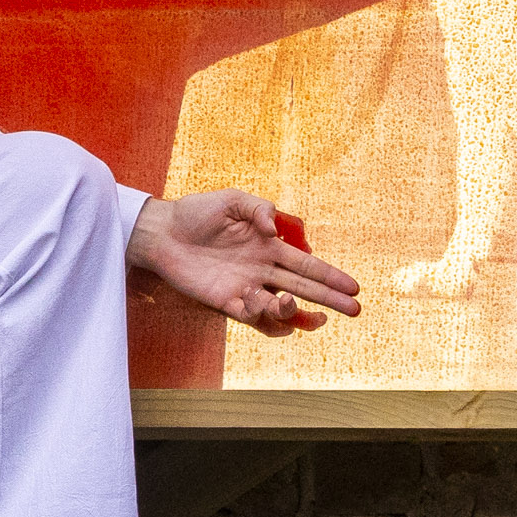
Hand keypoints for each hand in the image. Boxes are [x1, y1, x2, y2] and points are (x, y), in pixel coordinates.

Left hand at [127, 191, 364, 336]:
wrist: (162, 232)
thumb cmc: (197, 212)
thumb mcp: (232, 200)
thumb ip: (259, 210)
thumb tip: (275, 232)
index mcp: (270, 247)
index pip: (308, 264)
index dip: (332, 276)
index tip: (354, 287)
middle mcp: (263, 270)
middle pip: (304, 289)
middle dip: (329, 300)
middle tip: (354, 310)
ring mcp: (245, 288)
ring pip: (279, 309)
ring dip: (290, 310)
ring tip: (288, 302)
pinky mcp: (224, 301)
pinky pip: (248, 316)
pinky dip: (258, 315)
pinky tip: (255, 301)